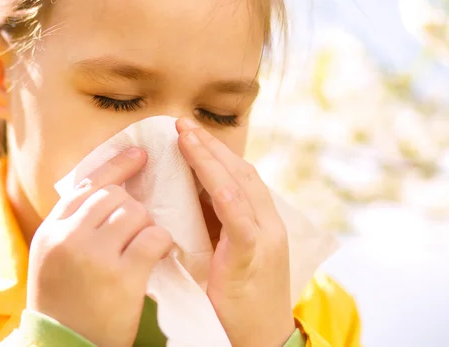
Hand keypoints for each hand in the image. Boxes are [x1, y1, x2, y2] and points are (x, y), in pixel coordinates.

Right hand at [27, 148, 172, 346]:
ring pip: (135, 212)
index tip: (140, 154)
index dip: (116, 166)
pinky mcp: (122, 275)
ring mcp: (94, 255)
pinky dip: (162, 241)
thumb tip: (109, 190)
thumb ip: (73, 224)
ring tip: (143, 245)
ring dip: (147, 225)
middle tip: (137, 226)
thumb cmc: (63, 303)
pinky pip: (154, 237)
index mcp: (51, 230)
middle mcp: (69, 236)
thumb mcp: (54, 258)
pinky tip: (159, 253)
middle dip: (131, 207)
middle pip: (114, 196)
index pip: (87, 184)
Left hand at [176, 118, 294, 346]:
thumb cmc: (238, 301)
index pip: (238, 176)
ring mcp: (265, 238)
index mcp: (259, 222)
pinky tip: (205, 172)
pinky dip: (223, 191)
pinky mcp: (253, 257)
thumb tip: (181, 201)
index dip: (213, 153)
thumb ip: (212, 228)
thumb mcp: (225, 256)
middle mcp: (268, 223)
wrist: (262, 340)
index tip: (188, 133)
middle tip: (182, 123)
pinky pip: (239, 219)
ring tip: (186, 136)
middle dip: (210, 146)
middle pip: (239, 172)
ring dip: (211, 158)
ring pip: (239, 187)